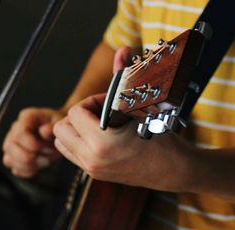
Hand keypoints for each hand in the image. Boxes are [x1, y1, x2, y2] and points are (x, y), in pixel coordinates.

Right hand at [2, 107, 64, 177]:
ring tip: (44, 162)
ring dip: (27, 165)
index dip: (31, 144)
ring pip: (9, 159)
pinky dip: (26, 171)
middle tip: (46, 159)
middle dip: (28, 157)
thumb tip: (44, 130)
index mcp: (27, 118)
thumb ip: (52, 126)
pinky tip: (38, 167)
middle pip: (9, 147)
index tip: (45, 147)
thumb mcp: (60, 123)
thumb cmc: (59, 126)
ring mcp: (13, 144)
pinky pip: (14, 168)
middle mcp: (15, 130)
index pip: (19, 133)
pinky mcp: (15, 157)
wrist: (62, 133)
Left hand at [53, 46, 193, 190]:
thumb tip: (122, 50)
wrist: (173, 169)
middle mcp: (92, 159)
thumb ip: (125, 77)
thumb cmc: (162, 140)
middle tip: (100, 113)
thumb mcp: (142, 108)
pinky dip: (79, 141)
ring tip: (97, 125)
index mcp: (103, 144)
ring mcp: (92, 169)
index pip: (76, 112)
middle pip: (62, 128)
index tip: (109, 103)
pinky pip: (71, 154)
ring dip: (75, 129)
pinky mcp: (95, 174)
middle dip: (79, 115)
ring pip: (62, 142)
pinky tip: (99, 136)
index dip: (92, 102)